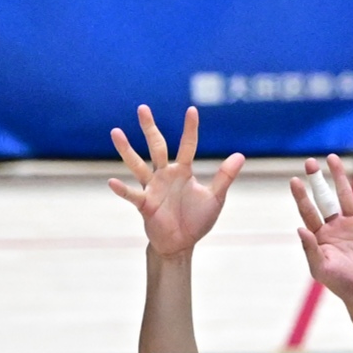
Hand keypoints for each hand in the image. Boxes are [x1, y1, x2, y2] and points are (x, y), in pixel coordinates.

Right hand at [109, 104, 244, 258]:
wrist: (181, 244)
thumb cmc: (197, 219)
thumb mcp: (215, 198)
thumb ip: (225, 177)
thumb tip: (240, 155)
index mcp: (183, 171)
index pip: (187, 145)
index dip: (190, 129)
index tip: (192, 110)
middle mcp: (165, 175)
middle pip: (156, 147)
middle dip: (150, 128)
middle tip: (142, 108)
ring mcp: (153, 188)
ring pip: (138, 165)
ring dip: (127, 150)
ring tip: (116, 132)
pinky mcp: (145, 205)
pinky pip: (132, 195)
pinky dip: (122, 189)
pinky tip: (112, 181)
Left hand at [290, 154, 352, 303]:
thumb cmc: (341, 283)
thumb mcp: (321, 268)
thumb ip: (311, 248)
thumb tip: (300, 228)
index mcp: (320, 235)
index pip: (308, 211)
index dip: (301, 196)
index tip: (294, 180)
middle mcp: (335, 225)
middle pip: (324, 197)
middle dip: (317, 180)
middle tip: (309, 162)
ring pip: (346, 195)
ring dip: (340, 177)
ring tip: (333, 158)